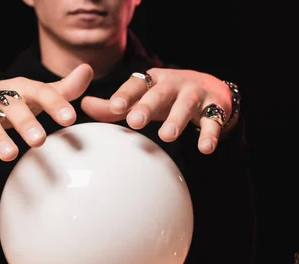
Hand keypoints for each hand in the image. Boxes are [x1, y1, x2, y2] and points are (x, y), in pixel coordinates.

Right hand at [0, 64, 93, 179]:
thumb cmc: (9, 103)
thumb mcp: (33, 95)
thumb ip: (62, 90)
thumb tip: (87, 70)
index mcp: (20, 89)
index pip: (40, 92)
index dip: (55, 104)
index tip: (71, 118)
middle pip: (12, 107)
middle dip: (25, 122)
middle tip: (39, 140)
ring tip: (10, 155)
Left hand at [80, 68, 234, 153]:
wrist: (210, 90)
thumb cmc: (166, 98)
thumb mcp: (142, 99)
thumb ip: (113, 106)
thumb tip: (83, 105)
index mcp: (153, 81)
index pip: (137, 84)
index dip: (126, 94)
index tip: (114, 106)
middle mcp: (174, 84)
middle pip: (160, 93)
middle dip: (147, 106)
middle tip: (135, 121)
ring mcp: (195, 95)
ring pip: (186, 105)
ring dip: (177, 119)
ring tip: (167, 135)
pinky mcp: (215, 108)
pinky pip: (212, 122)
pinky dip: (209, 134)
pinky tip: (205, 148)